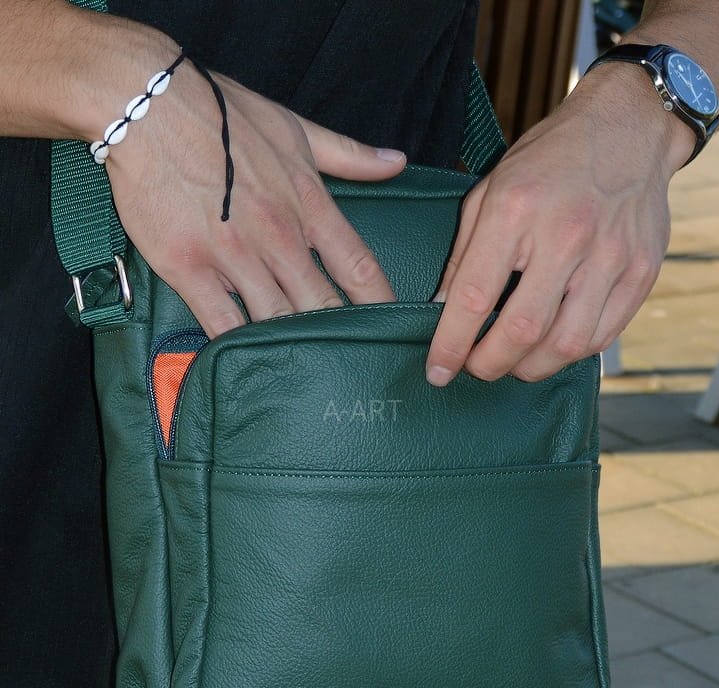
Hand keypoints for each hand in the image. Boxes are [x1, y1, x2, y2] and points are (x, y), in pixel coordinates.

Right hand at [105, 60, 405, 336]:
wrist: (147, 107)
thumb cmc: (220, 114)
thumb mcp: (294, 127)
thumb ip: (348, 155)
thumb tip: (396, 164)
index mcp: (307, 204)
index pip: (359, 265)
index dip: (380, 303)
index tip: (393, 327)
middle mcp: (278, 235)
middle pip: (321, 304)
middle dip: (338, 337)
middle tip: (350, 363)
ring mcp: (233, 255)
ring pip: (276, 319)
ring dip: (291, 347)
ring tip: (306, 374)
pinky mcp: (189, 268)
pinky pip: (221, 323)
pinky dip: (237, 347)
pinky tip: (248, 363)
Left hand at [425, 65, 685, 384]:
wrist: (628, 127)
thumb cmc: (548, 161)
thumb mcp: (489, 192)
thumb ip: (463, 256)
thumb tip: (441, 311)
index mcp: (515, 210)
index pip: (475, 298)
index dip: (451, 345)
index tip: (437, 370)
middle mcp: (566, 235)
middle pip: (521, 331)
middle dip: (489, 365)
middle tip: (476, 369)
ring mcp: (610, 255)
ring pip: (565, 344)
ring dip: (530, 368)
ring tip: (513, 362)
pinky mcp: (642, 270)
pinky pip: (602, 336)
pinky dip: (569, 354)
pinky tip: (550, 346)